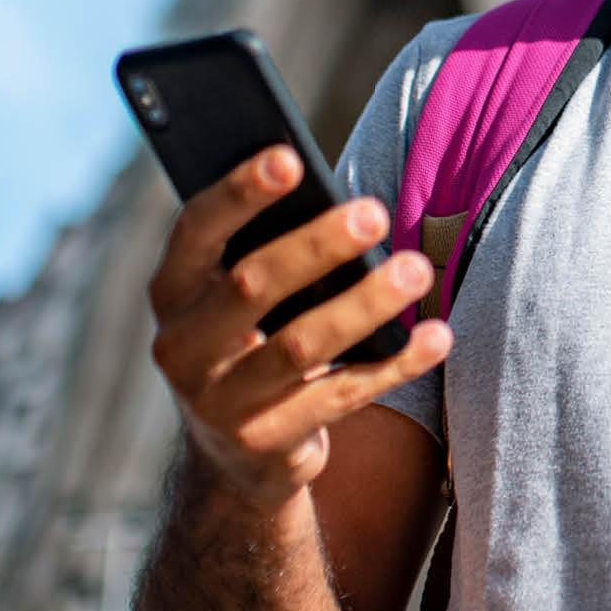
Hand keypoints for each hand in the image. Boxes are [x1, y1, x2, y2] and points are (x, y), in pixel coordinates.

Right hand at [145, 149, 451, 510]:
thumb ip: (265, 247)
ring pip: (301, 346)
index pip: (197, 230)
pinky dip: (394, 364)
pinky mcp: (267, 443)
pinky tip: (436, 336)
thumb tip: (340, 199)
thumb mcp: (236, 292)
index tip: (291, 158)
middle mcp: (183, 347)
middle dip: (317, 245)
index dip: (240, 193)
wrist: (235, 451)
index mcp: (173, 289)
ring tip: (416, 269)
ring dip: (364, 303)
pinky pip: (341, 395)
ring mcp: (221, 402)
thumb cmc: (251, 332)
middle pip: (251, 285)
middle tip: (376, 212)